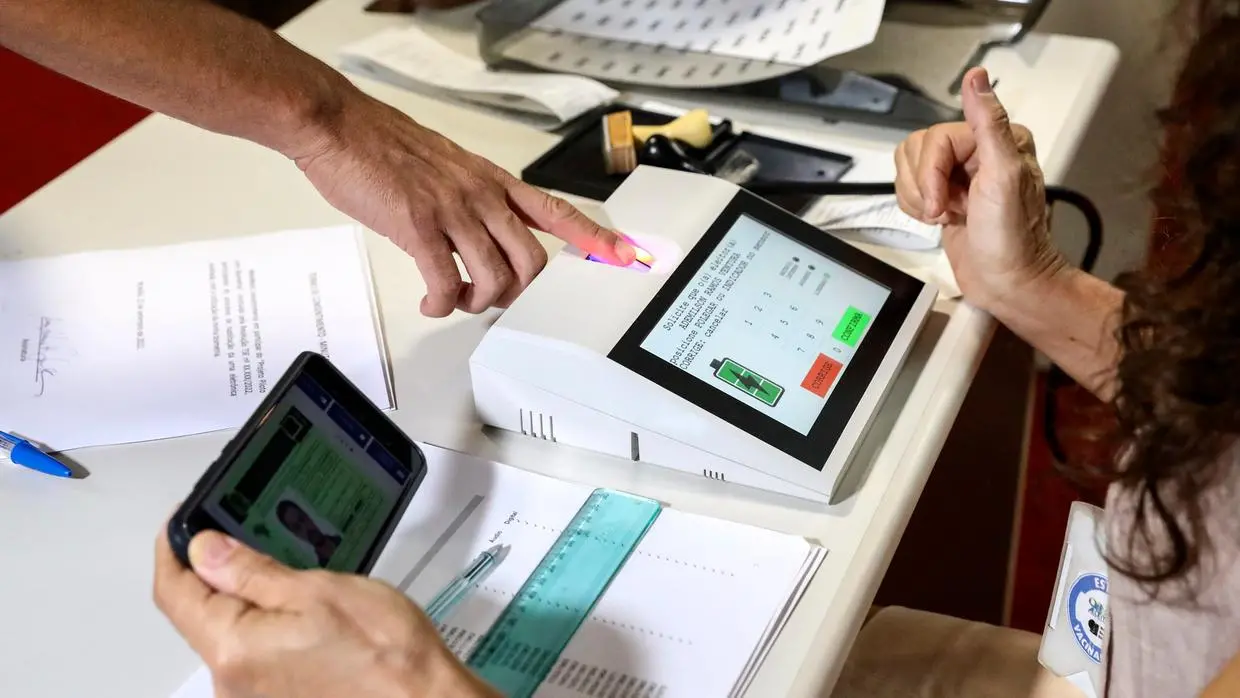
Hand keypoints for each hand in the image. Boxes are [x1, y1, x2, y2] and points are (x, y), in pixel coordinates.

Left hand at [153, 528, 496, 697]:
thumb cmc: (384, 652)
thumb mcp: (317, 589)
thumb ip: (251, 571)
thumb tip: (204, 549)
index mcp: (232, 648)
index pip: (174, 592)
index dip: (173, 549)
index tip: (184, 521)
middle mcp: (232, 680)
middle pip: (198, 614)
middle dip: (213, 570)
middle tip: (244, 533)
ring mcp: (253, 694)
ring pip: (228, 631)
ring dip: (244, 597)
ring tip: (288, 571)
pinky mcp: (277, 697)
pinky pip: (252, 651)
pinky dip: (264, 622)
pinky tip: (301, 608)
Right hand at [289, 88, 635, 317]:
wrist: (342, 127)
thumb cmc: (387, 147)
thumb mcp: (450, 168)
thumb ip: (475, 200)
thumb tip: (485, 235)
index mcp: (492, 181)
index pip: (557, 211)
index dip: (594, 237)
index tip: (624, 255)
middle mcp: (481, 195)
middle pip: (533, 260)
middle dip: (521, 293)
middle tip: (497, 300)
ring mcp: (452, 211)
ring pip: (495, 277)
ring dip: (478, 302)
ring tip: (457, 299)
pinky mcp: (419, 228)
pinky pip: (447, 283)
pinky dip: (442, 304)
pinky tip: (431, 302)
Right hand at [894, 67, 1065, 311]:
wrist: (1006, 283)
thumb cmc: (1011, 238)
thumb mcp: (1004, 176)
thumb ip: (988, 123)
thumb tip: (977, 77)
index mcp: (997, 139)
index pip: (936, 138)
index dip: (931, 172)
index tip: (945, 203)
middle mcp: (977, 151)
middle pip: (917, 150)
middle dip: (924, 187)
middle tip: (947, 211)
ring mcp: (958, 175)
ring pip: (908, 167)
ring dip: (918, 198)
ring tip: (945, 216)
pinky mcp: (943, 195)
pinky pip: (909, 187)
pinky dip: (915, 207)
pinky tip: (940, 220)